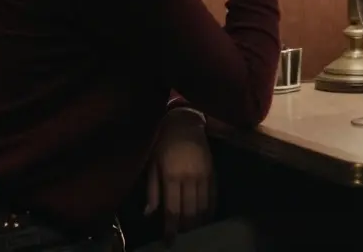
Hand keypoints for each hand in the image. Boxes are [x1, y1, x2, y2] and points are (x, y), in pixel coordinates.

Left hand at [145, 110, 214, 242]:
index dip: (171, 228)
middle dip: (186, 228)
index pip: (173, 210)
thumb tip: (149, 214)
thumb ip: (152, 191)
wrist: (184, 123)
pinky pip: (214, 196)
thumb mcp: (152, 165)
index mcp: (172, 177)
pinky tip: (206, 217)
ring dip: (198, 221)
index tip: (170, 241)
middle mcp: (190, 178)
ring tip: (193, 230)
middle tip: (182, 237)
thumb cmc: (163, 144)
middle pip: (190, 212)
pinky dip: (211, 210)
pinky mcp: (213, 172)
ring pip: (203, 206)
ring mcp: (204, 175)